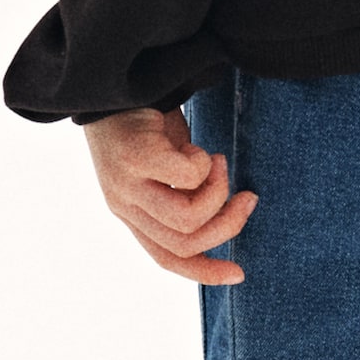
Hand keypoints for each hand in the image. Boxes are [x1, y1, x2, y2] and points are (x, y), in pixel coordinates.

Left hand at [84, 104, 256, 283]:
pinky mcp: (134, 158)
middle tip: (247, 197)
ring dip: (217, 192)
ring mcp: (126, 184)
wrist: (112, 85)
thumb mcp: (165, 169)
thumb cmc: (145, 125)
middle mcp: (124, 205)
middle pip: (185, 242)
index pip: (167, 258)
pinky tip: (197, 146)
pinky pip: (186, 176)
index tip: (239, 274)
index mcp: (131, 214)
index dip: (205, 272)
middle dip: (228, 224)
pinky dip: (204, 163)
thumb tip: (223, 218)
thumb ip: (184, 196)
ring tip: (218, 162)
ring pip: (187, 217)